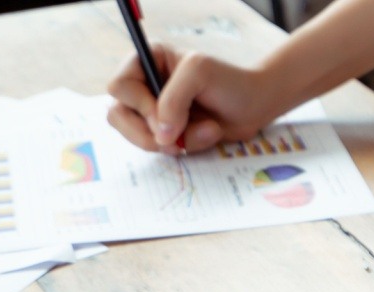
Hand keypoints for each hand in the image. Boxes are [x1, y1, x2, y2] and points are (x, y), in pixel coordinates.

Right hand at [107, 45, 285, 153]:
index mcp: (146, 60)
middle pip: (118, 117)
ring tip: (204, 129)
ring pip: (137, 137)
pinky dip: (185, 147)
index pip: (119, 88)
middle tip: (178, 133)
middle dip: (150, 131)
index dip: (140, 105)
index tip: (167, 113)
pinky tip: (206, 134)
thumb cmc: (230, 82)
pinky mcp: (166, 132)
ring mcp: (153, 111)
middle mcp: (144, 85)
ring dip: (174, 141)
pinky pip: (160, 149)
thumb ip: (173, 100)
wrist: (255, 106)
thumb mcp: (199, 74)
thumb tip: (160, 134)